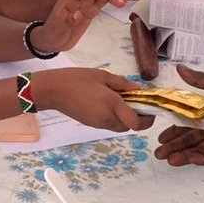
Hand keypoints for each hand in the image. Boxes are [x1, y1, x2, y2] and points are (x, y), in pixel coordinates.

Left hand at [35, 0, 122, 52]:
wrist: (51, 41)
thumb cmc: (52, 33)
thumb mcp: (58, 29)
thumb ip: (68, 21)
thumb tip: (78, 14)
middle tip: (119, 1)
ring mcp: (85, 4)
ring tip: (123, 1)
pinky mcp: (90, 11)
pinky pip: (102, 2)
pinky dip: (111, 1)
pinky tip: (120, 2)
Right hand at [35, 68, 152, 131]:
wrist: (53, 91)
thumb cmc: (77, 79)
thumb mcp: (102, 75)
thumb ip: (122, 83)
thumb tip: (139, 89)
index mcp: (113, 105)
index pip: (136, 122)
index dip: (147, 119)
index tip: (150, 108)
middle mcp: (107, 118)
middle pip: (130, 127)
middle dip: (138, 119)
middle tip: (139, 105)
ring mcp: (98, 123)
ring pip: (120, 127)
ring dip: (126, 119)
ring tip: (124, 103)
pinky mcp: (91, 124)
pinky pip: (109, 125)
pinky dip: (115, 118)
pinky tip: (110, 105)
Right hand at [154, 65, 203, 165]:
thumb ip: (198, 79)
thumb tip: (179, 68)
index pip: (185, 126)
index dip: (172, 132)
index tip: (160, 137)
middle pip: (189, 141)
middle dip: (174, 148)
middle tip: (159, 154)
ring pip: (199, 150)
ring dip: (185, 156)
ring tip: (171, 160)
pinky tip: (192, 160)